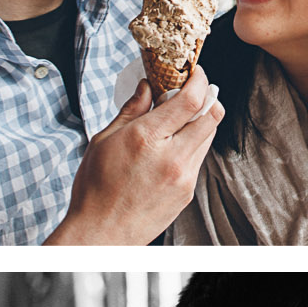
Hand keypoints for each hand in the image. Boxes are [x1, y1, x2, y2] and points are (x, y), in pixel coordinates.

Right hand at [46, 69, 223, 243]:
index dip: (199, 80)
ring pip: (209, 137)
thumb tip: (147, 87)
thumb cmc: (96, 188)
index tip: (196, 72)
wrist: (102, 234)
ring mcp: (183, 178)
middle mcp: (172, 157)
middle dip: (208, 97)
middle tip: (194, 90)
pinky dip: (193, 144)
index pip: (190, 100)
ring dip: (202, 121)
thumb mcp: (105, 140)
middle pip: (211, 116)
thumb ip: (131, 110)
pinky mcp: (187, 193)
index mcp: (148, 138)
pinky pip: (199, 159)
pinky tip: (174, 144)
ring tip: (182, 117)